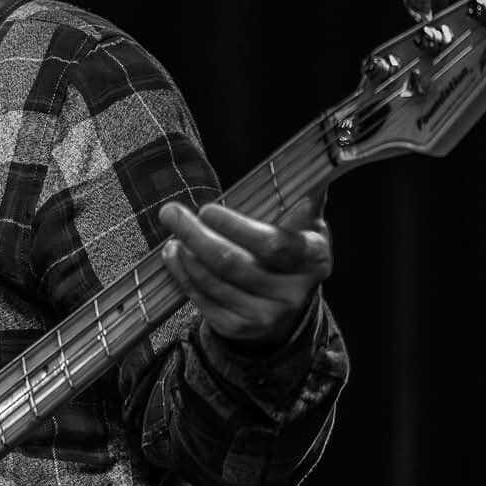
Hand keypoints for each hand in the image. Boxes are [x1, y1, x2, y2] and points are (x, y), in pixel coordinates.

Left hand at [157, 195, 331, 347]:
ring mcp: (267, 315)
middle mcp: (294, 292)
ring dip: (185, 255)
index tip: (206, 209)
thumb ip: (302, 196)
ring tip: (174, 234)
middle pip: (235, 264)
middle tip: (171, 213)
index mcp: (314, 258)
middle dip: (196, 236)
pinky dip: (183, 276)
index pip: (273, 244)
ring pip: (214, 282)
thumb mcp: (305, 226)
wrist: (286, 305)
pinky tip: (175, 256)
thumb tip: (310, 156)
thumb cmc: (290, 251)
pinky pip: (203, 300)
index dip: (236, 227)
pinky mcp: (240, 329)